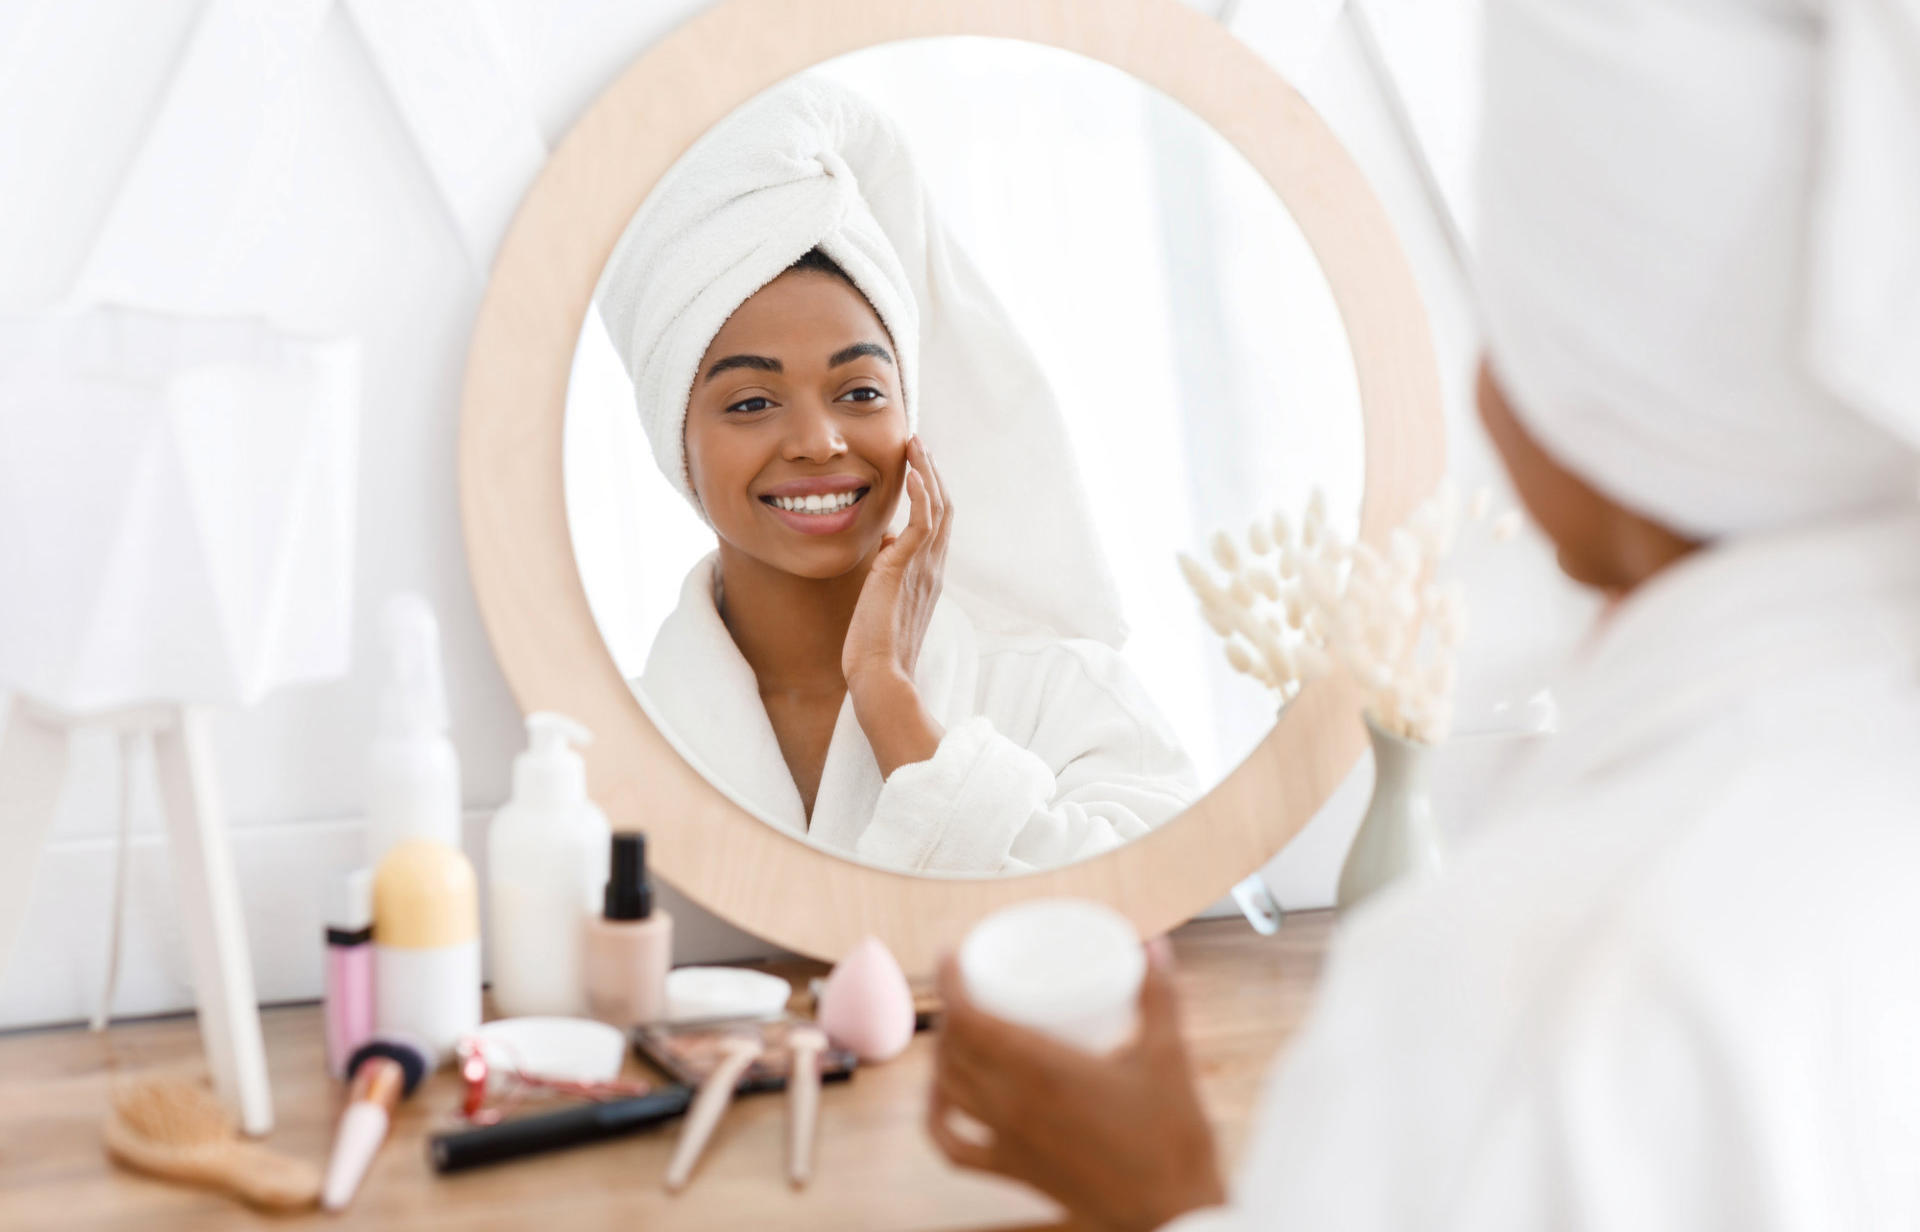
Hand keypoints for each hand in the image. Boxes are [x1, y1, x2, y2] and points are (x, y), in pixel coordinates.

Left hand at [844, 437, 950, 772]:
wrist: (878, 678)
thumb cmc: (875, 650)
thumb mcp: (883, 601)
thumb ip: (889, 571)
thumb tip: (884, 544)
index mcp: (927, 577)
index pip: (936, 525)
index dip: (930, 492)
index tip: (917, 466)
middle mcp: (932, 569)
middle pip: (943, 508)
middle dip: (931, 473)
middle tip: (918, 444)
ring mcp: (922, 569)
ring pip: (936, 508)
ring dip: (926, 473)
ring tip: (915, 444)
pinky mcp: (905, 570)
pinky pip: (922, 523)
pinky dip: (920, 494)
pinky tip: (911, 472)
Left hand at [928, 944, 1225, 1231]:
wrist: (1173, 1214)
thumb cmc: (1172, 1138)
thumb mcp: (1169, 1055)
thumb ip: (1160, 996)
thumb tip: (1155, 944)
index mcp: (1042, 1071)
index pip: (968, 1019)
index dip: (949, 983)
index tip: (950, 957)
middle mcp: (1013, 1105)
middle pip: (952, 1049)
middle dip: (950, 1011)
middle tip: (968, 987)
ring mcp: (1008, 1142)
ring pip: (947, 1089)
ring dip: (942, 1054)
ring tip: (958, 1031)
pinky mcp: (1014, 1172)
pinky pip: (953, 1147)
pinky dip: (936, 1119)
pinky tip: (942, 1098)